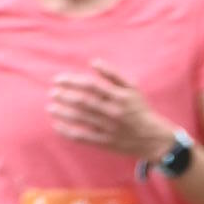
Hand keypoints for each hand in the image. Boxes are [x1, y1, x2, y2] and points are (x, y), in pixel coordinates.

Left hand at [46, 62, 167, 161]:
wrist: (152, 138)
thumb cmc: (140, 109)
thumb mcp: (133, 88)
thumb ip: (113, 74)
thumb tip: (93, 62)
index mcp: (120, 97)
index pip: (91, 85)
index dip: (72, 81)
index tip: (58, 80)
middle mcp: (113, 112)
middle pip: (83, 101)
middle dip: (64, 96)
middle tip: (52, 92)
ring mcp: (108, 128)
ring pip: (80, 118)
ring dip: (62, 112)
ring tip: (50, 107)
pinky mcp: (104, 142)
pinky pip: (82, 137)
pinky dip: (67, 131)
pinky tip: (56, 125)